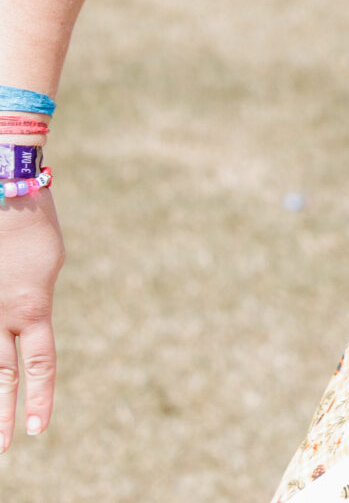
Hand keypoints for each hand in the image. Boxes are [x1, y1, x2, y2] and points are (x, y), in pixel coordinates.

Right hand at [0, 189, 61, 453]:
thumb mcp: (47, 268)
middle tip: (2, 451)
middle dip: (0, 414)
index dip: (40, 397)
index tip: (38, 431)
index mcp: (31, 308)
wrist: (4, 194)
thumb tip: (25, 322)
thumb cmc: (32, 226)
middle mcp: (0, 315)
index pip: (39, 364)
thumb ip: (32, 304)